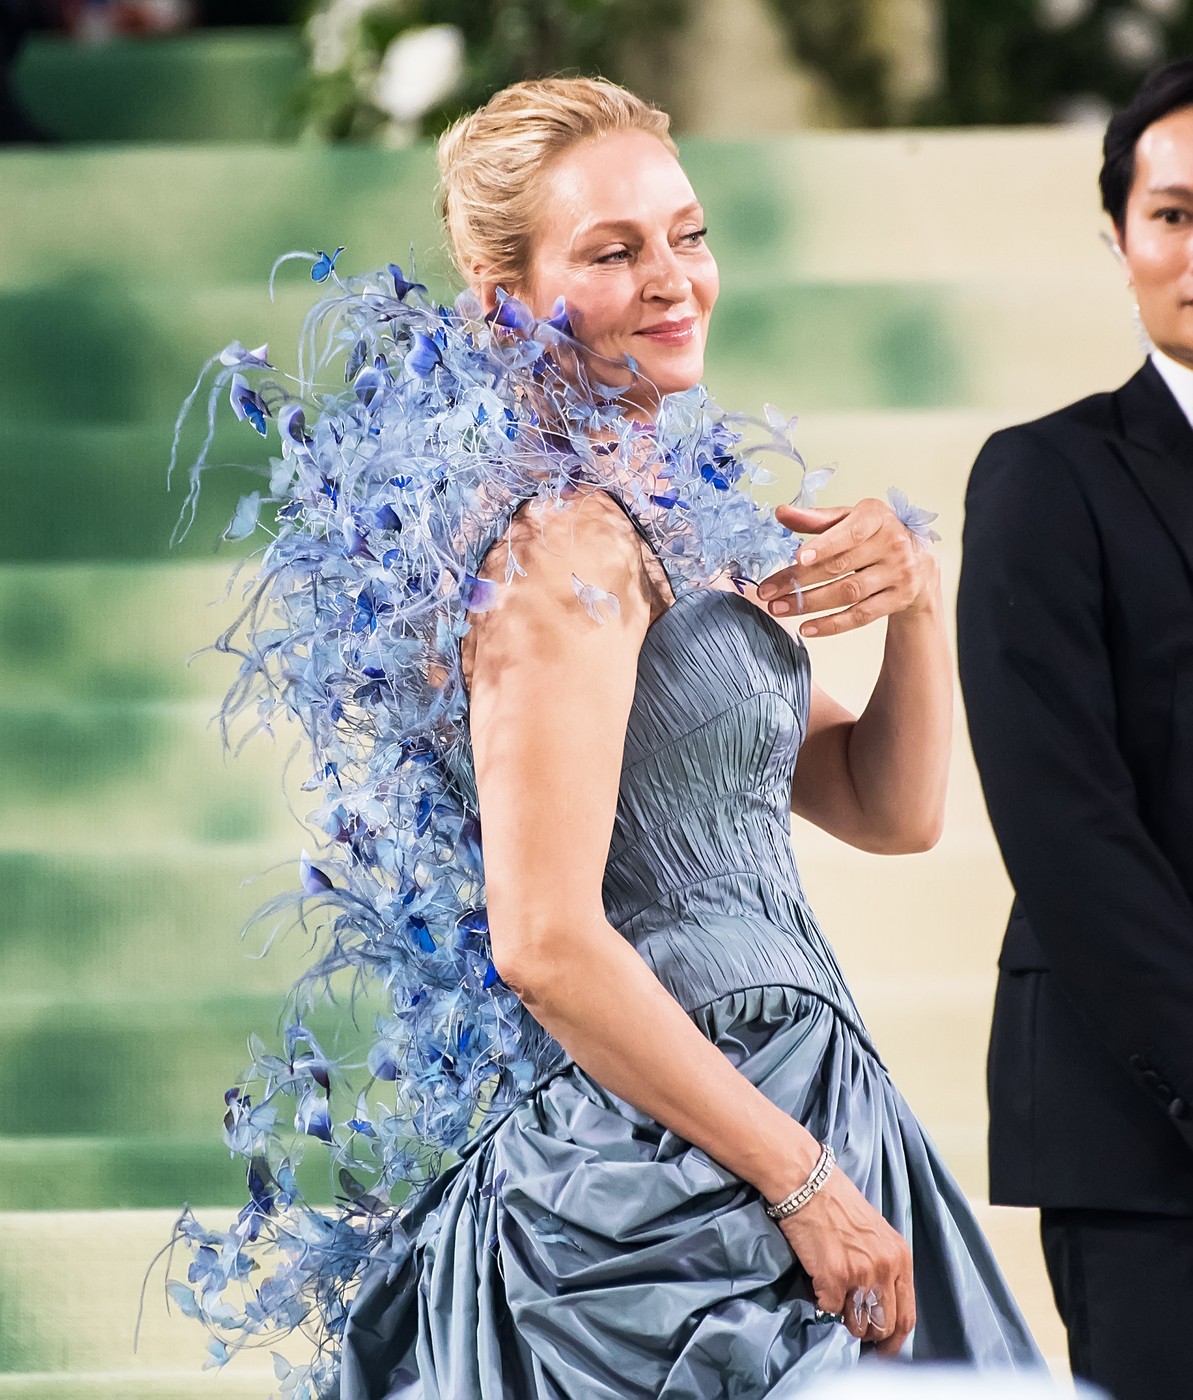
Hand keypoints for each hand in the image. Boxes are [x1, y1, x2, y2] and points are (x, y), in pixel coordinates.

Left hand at [757, 501, 938, 637]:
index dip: (824, 545)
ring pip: (848, 593)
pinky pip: (861, 616)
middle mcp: (893, 544)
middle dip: (799, 581)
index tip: (797, 558)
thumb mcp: (850, 519)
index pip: (850, 532)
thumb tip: (781, 512)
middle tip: (767, 591)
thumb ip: (816, 519)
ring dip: (809, 603)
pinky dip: (832, 624)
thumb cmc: (874, 536)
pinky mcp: (898, 599)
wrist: (919, 561)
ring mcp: (899, 573)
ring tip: (778, 608)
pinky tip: (807, 628)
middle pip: (840, 566)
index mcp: (877, 517)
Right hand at [778, 1168, 915, 1355]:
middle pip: (885, 1326)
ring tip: (835, 1298)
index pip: (907, 1315)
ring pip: (857, 1325)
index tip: (883, 1349)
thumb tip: (879, 1303)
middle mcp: (885, 1268)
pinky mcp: (832, 1278)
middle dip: (869, 1335)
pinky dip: (821, 1302)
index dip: (895, 1339)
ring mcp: (859, 1274)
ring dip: (844, 1319)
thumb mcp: (875, 1232)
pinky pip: (829, 1310)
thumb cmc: (836, 1202)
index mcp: (900, 1257)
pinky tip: (817, 1282)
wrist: (807, 1182)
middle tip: (855, 1330)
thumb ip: (884, 1265)